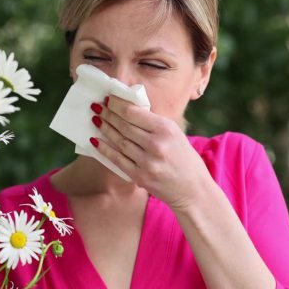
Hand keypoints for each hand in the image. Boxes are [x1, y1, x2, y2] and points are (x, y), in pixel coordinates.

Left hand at [89, 95, 212, 210]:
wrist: (193, 189)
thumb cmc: (183, 158)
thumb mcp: (174, 133)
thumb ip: (152, 123)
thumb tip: (126, 110)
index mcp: (166, 129)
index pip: (134, 113)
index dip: (117, 105)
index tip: (108, 99)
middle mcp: (156, 144)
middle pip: (124, 126)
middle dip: (108, 114)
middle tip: (96, 107)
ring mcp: (147, 162)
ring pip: (119, 141)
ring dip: (104, 129)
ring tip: (96, 120)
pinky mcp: (140, 176)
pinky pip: (117, 160)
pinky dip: (104, 149)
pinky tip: (95, 140)